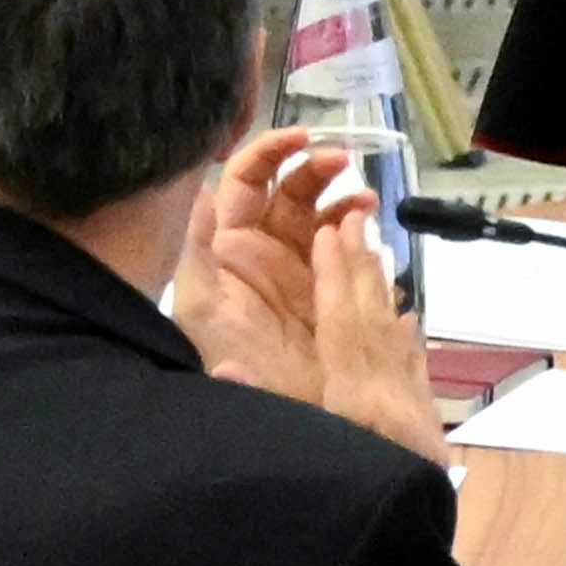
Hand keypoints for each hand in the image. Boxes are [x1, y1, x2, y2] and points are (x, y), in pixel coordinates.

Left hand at [176, 129, 449, 456]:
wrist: (266, 426)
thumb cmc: (228, 370)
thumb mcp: (202, 312)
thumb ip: (194, 254)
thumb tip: (197, 191)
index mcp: (228, 248)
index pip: (243, 183)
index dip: (270, 152)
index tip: (302, 139)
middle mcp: (262, 252)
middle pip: (287, 191)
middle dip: (314, 167)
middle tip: (343, 163)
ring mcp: (296, 270)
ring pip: (320, 214)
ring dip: (342, 197)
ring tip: (365, 201)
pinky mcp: (325, 291)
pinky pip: (344, 248)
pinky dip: (359, 231)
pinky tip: (371, 230)